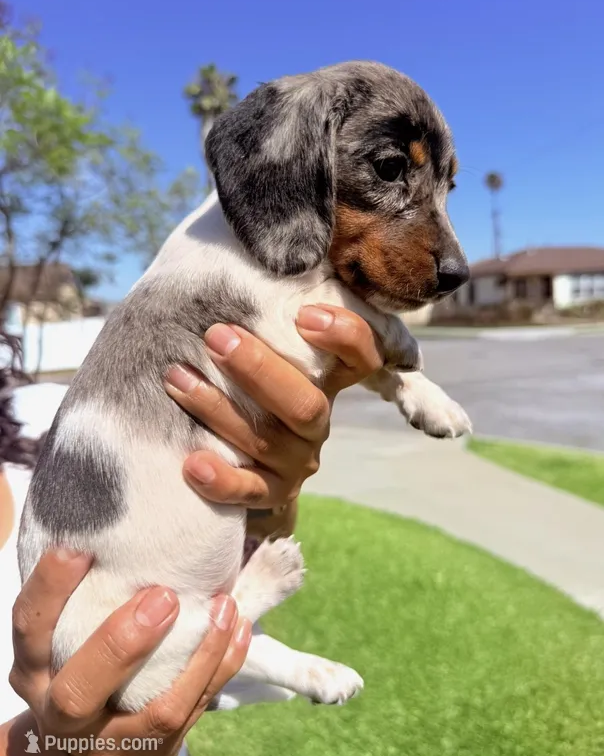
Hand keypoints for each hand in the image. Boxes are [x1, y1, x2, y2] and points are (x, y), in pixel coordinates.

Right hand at [8, 550, 250, 755]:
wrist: (90, 741)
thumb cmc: (78, 663)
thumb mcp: (63, 634)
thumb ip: (80, 596)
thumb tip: (114, 525)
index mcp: (36, 670)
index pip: (31, 629)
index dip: (50, 589)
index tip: (77, 548)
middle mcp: (65, 715)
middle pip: (79, 691)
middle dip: (121, 644)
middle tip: (162, 596)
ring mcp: (114, 742)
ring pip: (159, 712)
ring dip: (198, 656)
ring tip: (223, 606)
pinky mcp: (157, 752)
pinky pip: (197, 710)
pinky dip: (222, 666)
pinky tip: (239, 629)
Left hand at [164, 305, 383, 507]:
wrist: (249, 460)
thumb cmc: (250, 385)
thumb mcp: (270, 354)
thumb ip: (264, 322)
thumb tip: (227, 262)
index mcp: (328, 383)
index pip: (361, 359)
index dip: (344, 337)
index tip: (304, 315)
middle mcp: (318, 424)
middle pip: (306, 404)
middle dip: (259, 369)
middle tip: (216, 336)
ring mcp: (297, 463)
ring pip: (267, 441)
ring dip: (218, 408)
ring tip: (176, 377)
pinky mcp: (272, 493)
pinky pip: (251, 493)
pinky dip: (222, 480)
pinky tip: (192, 463)